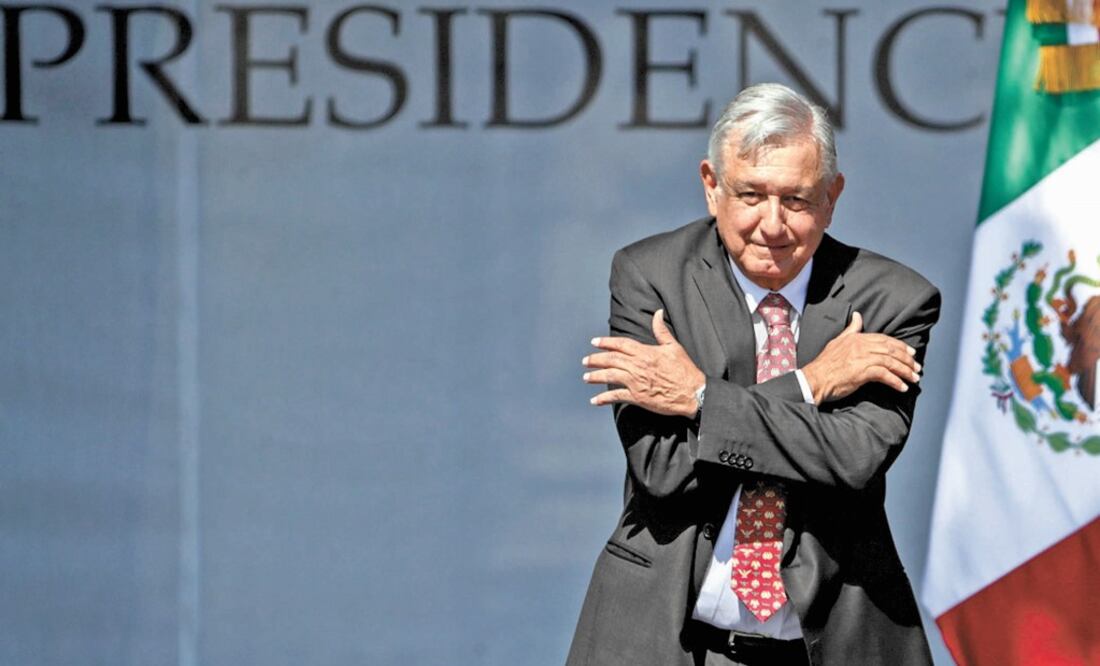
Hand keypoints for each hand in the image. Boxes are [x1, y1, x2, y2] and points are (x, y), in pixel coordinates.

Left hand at [583, 309, 705, 417]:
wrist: (693, 393)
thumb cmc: (685, 370)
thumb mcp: (674, 347)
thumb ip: (661, 331)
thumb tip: (658, 313)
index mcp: (645, 352)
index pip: (620, 344)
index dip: (606, 342)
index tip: (594, 342)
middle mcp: (638, 366)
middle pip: (611, 359)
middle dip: (596, 359)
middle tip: (585, 361)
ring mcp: (636, 382)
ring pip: (610, 376)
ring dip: (595, 376)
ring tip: (586, 377)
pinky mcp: (637, 397)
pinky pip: (616, 396)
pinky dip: (604, 398)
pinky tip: (595, 400)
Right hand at [801, 312, 920, 403]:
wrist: (814, 379)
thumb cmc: (825, 364)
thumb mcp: (837, 342)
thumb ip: (851, 330)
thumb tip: (858, 316)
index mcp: (856, 338)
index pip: (884, 339)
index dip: (900, 346)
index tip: (911, 353)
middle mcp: (861, 345)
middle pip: (891, 350)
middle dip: (907, 359)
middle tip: (917, 367)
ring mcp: (862, 358)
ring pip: (891, 362)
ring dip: (905, 371)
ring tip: (914, 378)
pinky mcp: (862, 372)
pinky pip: (885, 375)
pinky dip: (896, 381)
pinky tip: (902, 387)